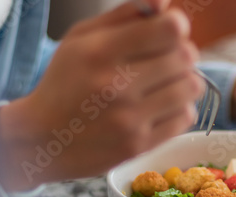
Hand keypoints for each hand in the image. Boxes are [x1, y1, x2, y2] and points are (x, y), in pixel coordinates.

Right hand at [0, 1, 202, 191]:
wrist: (43, 140)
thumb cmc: (67, 82)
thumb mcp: (82, 38)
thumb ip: (126, 15)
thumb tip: (164, 4)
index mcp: (101, 52)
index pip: (170, 30)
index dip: (176, 26)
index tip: (168, 32)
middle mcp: (117, 86)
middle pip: (186, 57)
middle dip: (182, 53)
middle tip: (167, 59)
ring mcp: (130, 120)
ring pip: (192, 87)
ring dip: (185, 80)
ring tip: (167, 83)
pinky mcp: (140, 145)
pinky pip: (186, 117)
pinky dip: (180, 108)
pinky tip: (162, 106)